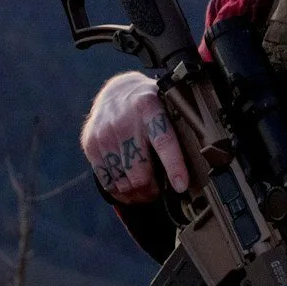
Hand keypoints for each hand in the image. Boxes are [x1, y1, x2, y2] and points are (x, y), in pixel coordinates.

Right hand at [79, 71, 187, 203]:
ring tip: (145, 192)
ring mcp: (105, 132)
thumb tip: (196, 163)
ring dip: (136, 193)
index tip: (181, 185)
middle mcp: (124, 119)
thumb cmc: (149, 105)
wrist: (117, 91)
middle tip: (158, 191)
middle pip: (140, 171)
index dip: (173, 166)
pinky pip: (105, 179)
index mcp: (149, 106)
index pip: (163, 140)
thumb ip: (176, 130)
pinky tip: (127, 190)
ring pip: (123, 180)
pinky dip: (118, 191)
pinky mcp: (90, 143)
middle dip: (152, 189)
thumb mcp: (166, 107)